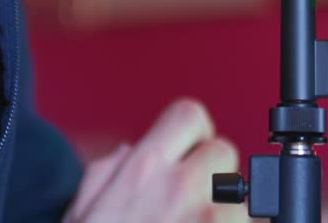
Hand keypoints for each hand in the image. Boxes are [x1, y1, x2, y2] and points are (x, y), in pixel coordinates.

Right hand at [65, 98, 247, 222]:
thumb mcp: (83, 215)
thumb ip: (105, 174)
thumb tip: (129, 152)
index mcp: (143, 170)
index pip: (188, 114)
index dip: (191, 135)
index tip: (188, 155)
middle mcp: (184, 187)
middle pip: (223, 151)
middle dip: (212, 175)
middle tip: (191, 207)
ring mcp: (216, 217)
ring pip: (244, 197)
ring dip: (228, 214)